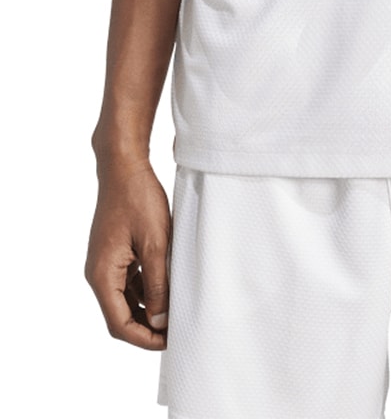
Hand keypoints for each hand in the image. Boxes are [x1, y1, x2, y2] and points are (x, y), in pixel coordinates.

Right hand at [85, 157, 171, 348]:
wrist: (124, 167)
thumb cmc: (138, 200)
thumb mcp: (156, 244)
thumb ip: (158, 284)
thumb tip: (161, 320)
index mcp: (102, 275)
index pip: (119, 324)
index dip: (145, 338)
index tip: (170, 340)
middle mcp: (98, 273)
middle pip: (119, 316)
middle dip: (146, 328)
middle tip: (176, 330)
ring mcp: (105, 263)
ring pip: (124, 301)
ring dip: (146, 310)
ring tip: (174, 312)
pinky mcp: (113, 253)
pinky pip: (127, 283)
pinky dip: (144, 291)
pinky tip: (166, 289)